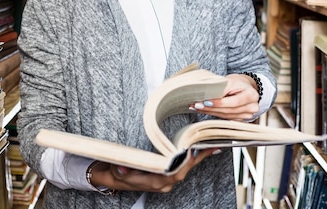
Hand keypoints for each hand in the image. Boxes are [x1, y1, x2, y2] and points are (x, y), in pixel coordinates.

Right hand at [88, 148, 219, 193]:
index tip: (191, 153)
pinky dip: (192, 157)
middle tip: (209, 145)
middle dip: (197, 158)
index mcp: (155, 183)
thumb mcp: (117, 171)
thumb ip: (121, 170)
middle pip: (185, 170)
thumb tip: (123, 166)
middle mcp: (164, 183)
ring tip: (210, 144)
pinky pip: (183, 166)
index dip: (183, 164)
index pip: (174, 174)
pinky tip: (200, 149)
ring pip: (185, 168)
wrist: (116, 179)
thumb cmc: (119, 174)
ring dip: (197, 157)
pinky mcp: (167, 175)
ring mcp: (167, 180)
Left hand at [190, 73, 259, 120]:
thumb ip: (221, 88)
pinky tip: (204, 110)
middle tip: (197, 105)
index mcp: (251, 95)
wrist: (244, 87)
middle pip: (229, 110)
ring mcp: (247, 115)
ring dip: (209, 112)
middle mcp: (251, 107)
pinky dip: (213, 113)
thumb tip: (207, 95)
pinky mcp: (240, 119)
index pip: (234, 102)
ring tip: (197, 107)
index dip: (220, 103)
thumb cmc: (237, 83)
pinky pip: (225, 118)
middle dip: (211, 108)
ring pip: (225, 116)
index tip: (207, 101)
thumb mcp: (230, 81)